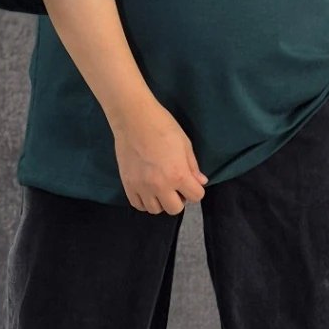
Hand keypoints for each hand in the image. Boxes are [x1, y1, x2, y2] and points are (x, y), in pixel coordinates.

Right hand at [112, 100, 208, 214]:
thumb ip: (193, 166)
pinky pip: (138, 205)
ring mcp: (141, 187)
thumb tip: (201, 182)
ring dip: (161, 201)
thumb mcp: (185, 144)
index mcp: (178, 175)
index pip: (196, 196)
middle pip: (175, 209)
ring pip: (155, 210)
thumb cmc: (162, 126)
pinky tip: (148, 190)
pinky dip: (145, 201)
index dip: (196, 189)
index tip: (191, 182)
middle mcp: (160, 186)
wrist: (133, 118)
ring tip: (160, 187)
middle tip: (175, 185)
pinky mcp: (127, 184)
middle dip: (179, 199)